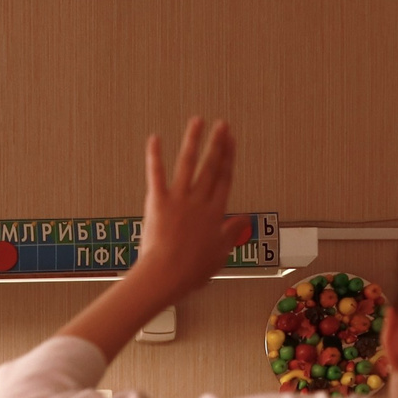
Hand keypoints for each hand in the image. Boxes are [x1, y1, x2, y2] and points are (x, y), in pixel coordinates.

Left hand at [129, 118, 250, 302]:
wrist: (166, 275)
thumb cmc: (191, 271)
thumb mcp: (220, 254)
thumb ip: (231, 234)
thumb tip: (243, 221)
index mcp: (216, 213)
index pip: (225, 178)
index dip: (229, 158)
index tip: (231, 141)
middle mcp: (199, 201)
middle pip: (211, 167)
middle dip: (218, 144)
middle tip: (222, 125)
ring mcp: (179, 200)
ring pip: (188, 164)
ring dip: (193, 141)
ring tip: (197, 121)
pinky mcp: (158, 203)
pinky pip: (156, 175)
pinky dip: (154, 157)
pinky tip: (155, 139)